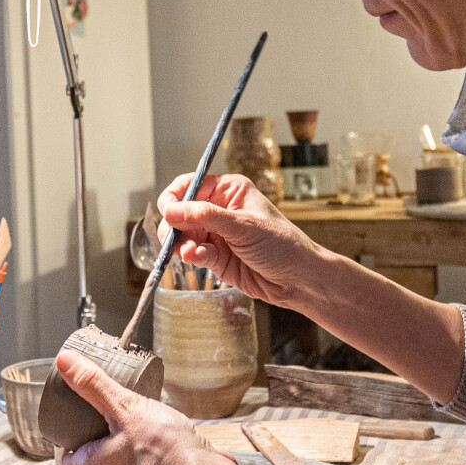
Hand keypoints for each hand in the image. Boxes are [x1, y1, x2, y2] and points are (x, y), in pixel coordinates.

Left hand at [54, 349, 238, 464]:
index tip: (78, 426)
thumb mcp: (125, 407)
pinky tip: (167, 445)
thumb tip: (66, 362)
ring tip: (142, 429)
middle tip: (111, 420)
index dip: (70, 444)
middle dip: (101, 445)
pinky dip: (153, 463)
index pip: (66, 463)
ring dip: (129, 455)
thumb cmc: (163, 450)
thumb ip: (94, 385)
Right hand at [146, 172, 332, 309]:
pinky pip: (193, 253)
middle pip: (182, 211)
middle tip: (172, 238)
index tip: (167, 211)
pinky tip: (197, 258)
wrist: (298, 279)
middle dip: (174, 225)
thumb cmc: (282, 244)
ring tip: (187, 252)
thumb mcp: (243, 226)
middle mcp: (220, 210)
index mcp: (230, 190)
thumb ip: (205, 217)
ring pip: (184, 235)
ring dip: (181, 244)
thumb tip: (170, 210)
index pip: (191, 185)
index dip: (175, 197)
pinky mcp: (215, 257)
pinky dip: (191, 256)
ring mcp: (217, 234)